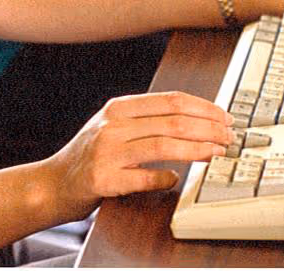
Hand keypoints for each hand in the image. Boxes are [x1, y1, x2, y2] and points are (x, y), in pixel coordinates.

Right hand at [45, 92, 231, 221]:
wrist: (54, 183)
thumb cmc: (90, 156)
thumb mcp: (113, 128)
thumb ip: (145, 122)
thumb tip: (193, 121)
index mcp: (119, 108)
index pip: (170, 100)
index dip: (202, 107)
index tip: (224, 117)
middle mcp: (113, 125)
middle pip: (172, 121)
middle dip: (207, 128)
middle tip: (229, 137)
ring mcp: (108, 151)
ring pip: (163, 145)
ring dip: (196, 149)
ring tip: (217, 153)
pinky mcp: (104, 179)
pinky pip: (144, 177)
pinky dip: (165, 178)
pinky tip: (176, 179)